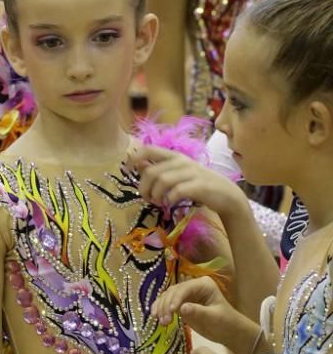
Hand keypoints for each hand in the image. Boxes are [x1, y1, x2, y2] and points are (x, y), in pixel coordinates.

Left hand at [128, 145, 244, 217]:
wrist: (227, 195)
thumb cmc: (197, 184)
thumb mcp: (177, 174)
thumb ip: (158, 169)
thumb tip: (138, 165)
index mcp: (174, 156)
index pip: (148, 149)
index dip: (134, 158)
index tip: (126, 171)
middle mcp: (182, 161)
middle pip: (152, 171)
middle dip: (143, 187)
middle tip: (146, 198)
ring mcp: (192, 172)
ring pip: (162, 181)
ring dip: (155, 194)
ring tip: (157, 202)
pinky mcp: (200, 186)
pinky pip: (177, 191)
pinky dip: (169, 199)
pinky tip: (169, 204)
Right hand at [152, 277, 261, 353]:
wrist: (230, 333)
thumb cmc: (226, 323)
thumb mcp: (214, 317)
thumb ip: (198, 312)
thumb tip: (181, 309)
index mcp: (203, 284)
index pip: (185, 289)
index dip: (176, 298)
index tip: (170, 311)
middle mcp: (192, 286)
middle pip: (173, 292)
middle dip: (166, 305)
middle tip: (163, 320)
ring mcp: (186, 294)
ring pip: (167, 297)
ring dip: (161, 308)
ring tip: (160, 322)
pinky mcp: (181, 303)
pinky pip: (167, 304)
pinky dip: (160, 309)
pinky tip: (155, 316)